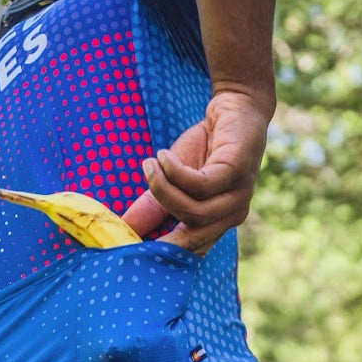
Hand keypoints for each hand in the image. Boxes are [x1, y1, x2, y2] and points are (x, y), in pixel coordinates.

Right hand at [122, 90, 271, 255]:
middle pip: (191, 238)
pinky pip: (200, 184)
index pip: (192, 253)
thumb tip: (123, 228)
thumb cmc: (205, 146)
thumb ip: (152, 206)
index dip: (164, 256)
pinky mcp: (237, 171)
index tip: (131, 253)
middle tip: (124, 221)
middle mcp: (232, 214)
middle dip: (157, 231)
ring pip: (193, 211)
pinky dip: (175, 171)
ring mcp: (238, 194)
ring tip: (149, 167)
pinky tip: (163, 156)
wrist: (236, 105)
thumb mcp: (171, 180)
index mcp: (217, 222)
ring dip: (162, 190)